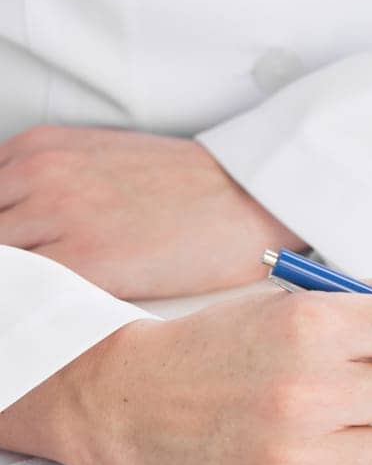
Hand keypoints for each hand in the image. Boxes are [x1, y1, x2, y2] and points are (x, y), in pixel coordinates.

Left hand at [0, 125, 305, 298]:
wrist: (254, 195)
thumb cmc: (193, 186)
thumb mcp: (104, 160)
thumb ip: (51, 183)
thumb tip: (24, 226)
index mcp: (40, 148)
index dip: (0, 235)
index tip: (18, 255)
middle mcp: (39, 176)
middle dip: (5, 258)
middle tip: (29, 279)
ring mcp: (59, 217)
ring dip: (14, 283)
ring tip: (37, 304)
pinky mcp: (86, 261)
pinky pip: (24, 290)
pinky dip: (27, 306)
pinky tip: (49, 316)